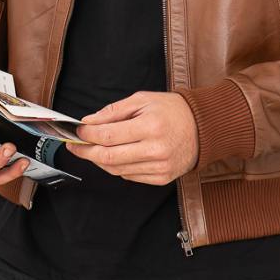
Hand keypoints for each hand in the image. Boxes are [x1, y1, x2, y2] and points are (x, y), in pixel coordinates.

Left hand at [69, 91, 198, 184]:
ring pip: (116, 170)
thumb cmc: (172, 110)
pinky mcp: (161, 178)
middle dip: (86, 152)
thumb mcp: (142, 100)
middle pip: (108, 157)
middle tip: (75, 146)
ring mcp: (159, 167)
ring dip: (100, 160)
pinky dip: (117, 167)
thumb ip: (113, 112)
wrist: (203, 128)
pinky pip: (129, 176)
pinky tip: (117, 156)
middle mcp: (155, 149)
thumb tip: (88, 123)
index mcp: (150, 126)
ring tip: (93, 150)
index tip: (77, 132)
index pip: (108, 136)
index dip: (87, 135)